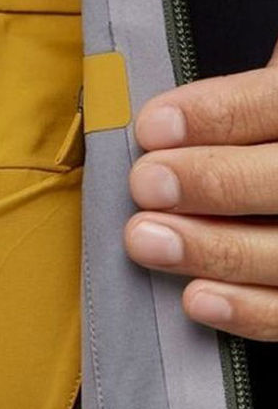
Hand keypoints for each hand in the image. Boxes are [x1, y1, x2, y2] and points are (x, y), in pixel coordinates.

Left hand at [124, 40, 277, 339]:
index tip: (153, 126)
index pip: (276, 104)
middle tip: (145, 183)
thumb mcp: (256, 98)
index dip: (219, 114)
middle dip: (212, 181)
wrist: (275, 190)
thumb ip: (229, 100)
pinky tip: (195, 298)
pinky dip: (245, 310)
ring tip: (144, 239)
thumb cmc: (259, 141)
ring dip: (212, 248)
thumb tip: (153, 110)